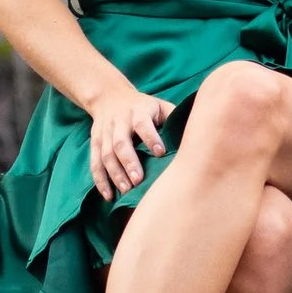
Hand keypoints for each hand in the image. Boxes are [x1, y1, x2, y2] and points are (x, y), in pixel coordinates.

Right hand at [86, 78, 171, 195]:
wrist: (109, 96)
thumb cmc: (143, 106)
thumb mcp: (159, 105)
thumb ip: (173, 118)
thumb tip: (196, 135)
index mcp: (139, 111)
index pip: (143, 124)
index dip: (151, 137)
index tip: (160, 153)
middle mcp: (119, 121)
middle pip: (120, 142)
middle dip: (129, 162)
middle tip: (138, 180)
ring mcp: (104, 133)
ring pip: (106, 154)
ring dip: (115, 174)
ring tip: (126, 190)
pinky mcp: (95, 143)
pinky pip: (95, 163)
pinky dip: (100, 180)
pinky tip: (108, 196)